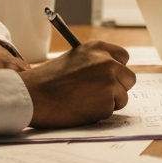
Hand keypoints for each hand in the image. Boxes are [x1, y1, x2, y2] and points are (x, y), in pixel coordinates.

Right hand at [20, 41, 135, 128]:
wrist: (33, 96)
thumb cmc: (48, 80)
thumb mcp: (74, 59)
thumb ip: (95, 63)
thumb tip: (113, 74)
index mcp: (98, 48)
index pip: (123, 57)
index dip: (117, 69)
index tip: (111, 77)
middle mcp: (107, 62)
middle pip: (129, 78)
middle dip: (118, 88)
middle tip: (99, 95)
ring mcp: (109, 82)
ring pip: (122, 97)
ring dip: (108, 103)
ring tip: (84, 102)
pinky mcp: (107, 102)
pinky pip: (110, 111)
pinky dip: (99, 114)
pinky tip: (80, 109)